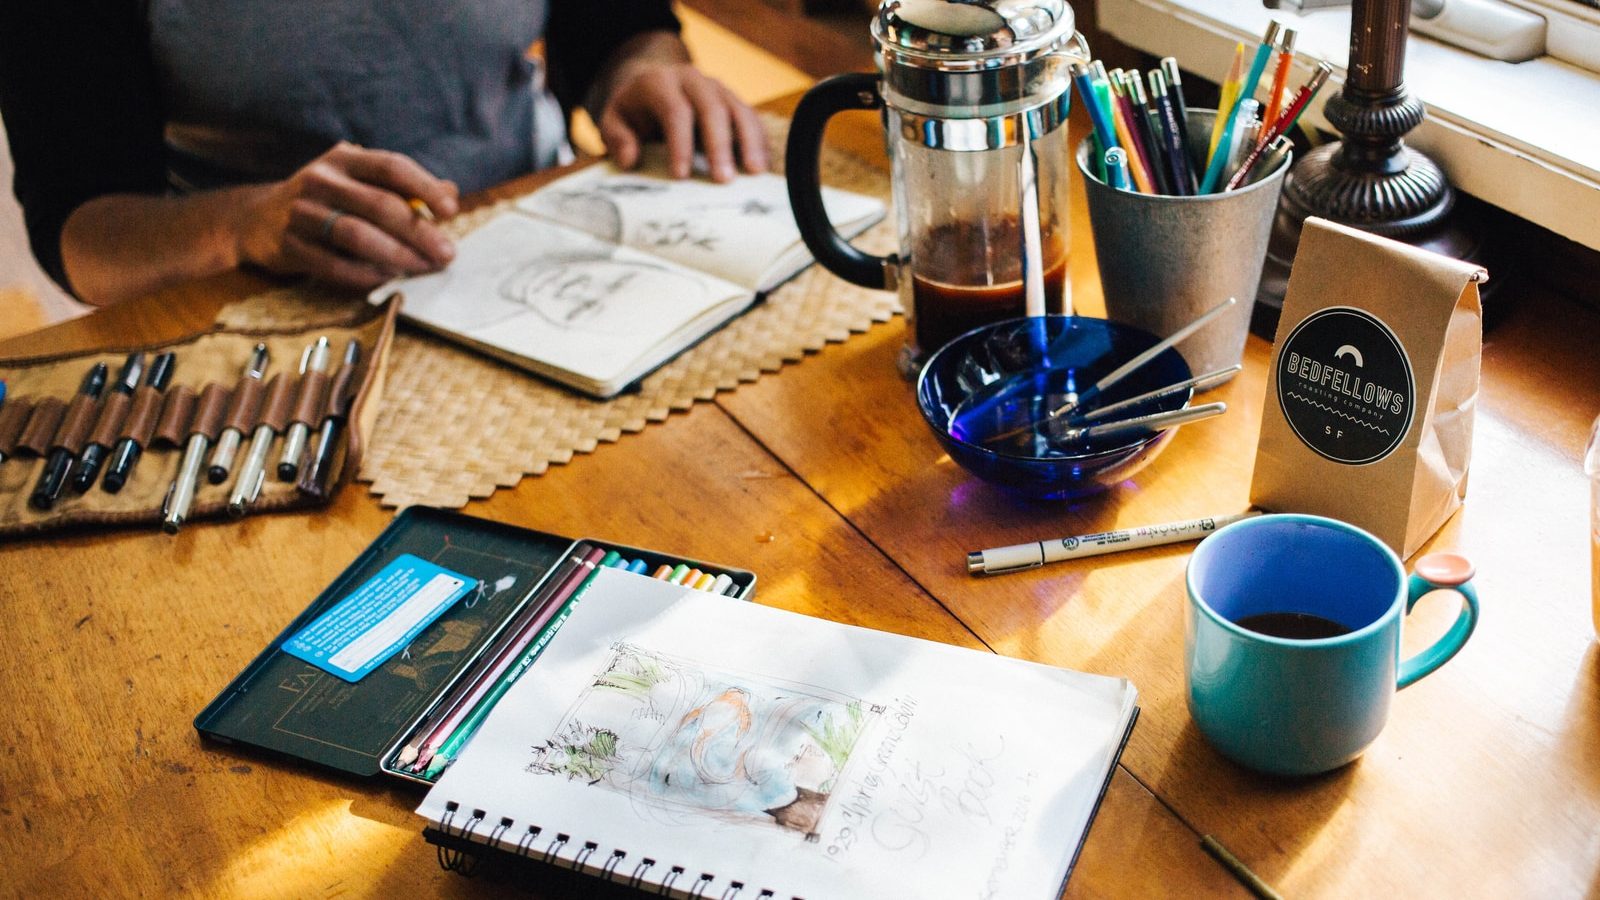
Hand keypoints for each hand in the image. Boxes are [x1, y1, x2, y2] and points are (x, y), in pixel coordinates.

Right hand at [235, 142, 460, 289]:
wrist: (258, 218)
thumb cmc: (329, 200)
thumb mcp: (360, 181)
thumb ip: (403, 188)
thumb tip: (450, 193)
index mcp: (344, 158)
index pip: (391, 166)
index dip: (425, 187)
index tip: (451, 211)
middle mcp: (320, 179)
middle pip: (379, 205)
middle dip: (419, 233)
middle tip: (446, 254)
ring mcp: (300, 212)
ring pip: (357, 236)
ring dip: (397, 256)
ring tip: (422, 268)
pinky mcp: (288, 245)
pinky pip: (335, 266)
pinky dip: (367, 275)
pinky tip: (388, 279)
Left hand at [598, 59, 768, 181]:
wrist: (655, 86)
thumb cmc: (634, 112)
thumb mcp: (614, 120)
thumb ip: (617, 138)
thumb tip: (630, 160)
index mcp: (660, 83)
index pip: (675, 111)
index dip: (680, 144)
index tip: (681, 176)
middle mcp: (693, 80)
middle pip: (712, 109)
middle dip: (719, 146)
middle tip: (723, 180)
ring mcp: (718, 89)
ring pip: (740, 110)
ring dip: (749, 142)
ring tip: (755, 173)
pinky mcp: (734, 101)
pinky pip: (752, 119)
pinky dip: (759, 142)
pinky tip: (761, 167)